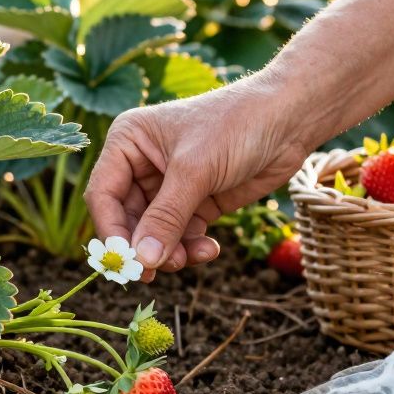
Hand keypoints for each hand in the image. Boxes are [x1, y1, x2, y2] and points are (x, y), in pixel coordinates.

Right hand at [84, 70, 316, 278]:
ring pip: (154, 234)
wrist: (289, 119)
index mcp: (129, 142)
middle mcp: (142, 164)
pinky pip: (181, 236)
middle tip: (156, 274)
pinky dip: (191, 248)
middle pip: (127, 220)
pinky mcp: (196, 202)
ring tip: (192, 258)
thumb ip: (166, 218)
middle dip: (144, 246)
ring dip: (170, 252)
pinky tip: (210, 249)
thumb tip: (142, 261)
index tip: (128, 262)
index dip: (112, 231)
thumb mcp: (195, 170)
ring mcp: (170, 186)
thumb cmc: (236, 125)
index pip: (103, 195)